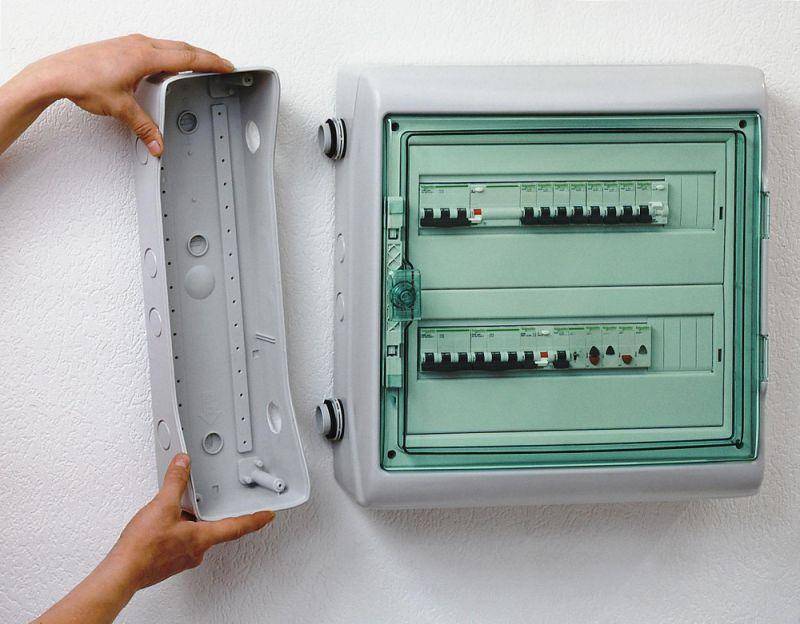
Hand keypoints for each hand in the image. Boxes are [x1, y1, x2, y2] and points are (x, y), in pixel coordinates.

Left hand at [22, 35, 233, 155]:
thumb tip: (157, 143)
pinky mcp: (121, 46)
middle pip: (183, 47)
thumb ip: (144, 128)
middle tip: (220, 65)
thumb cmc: (82, 81)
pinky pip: (155, 46)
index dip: (212, 62)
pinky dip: (169, 53)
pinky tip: (167, 63)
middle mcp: (139, 44)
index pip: (189, 57)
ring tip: (198, 64)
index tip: (227, 66)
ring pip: (169, 44)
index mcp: (145, 55)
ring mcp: (130, 42)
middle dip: (204, 57)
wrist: (56, 73)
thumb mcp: (121, 109)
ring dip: (187, 54)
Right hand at [103, 453, 273, 591]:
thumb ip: (175, 482)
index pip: (238, 526)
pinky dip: (180, 527)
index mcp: (202, 537)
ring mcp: (184, 557)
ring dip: (194, 519)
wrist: (122, 572)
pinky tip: (167, 522)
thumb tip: (182, 465)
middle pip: (216, 527)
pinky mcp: (170, 560)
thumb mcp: (162, 505)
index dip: (255, 519)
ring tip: (184, 506)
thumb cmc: (142, 548)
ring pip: (197, 533)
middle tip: (220, 500)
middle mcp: (197, 550)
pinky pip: (183, 539)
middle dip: (216, 512)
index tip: (268, 515)